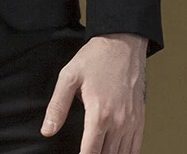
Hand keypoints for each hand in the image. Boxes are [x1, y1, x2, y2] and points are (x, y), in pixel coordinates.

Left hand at [40, 33, 147, 153]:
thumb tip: (47, 131)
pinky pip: (136, 148)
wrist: (122, 44)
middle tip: (84, 152)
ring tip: (96, 152)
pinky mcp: (140, 119)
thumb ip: (57, 106)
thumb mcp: (69, 77)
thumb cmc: (96, 58)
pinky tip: (115, 153)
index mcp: (99, 115)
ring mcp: (131, 123)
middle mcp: (119, 123)